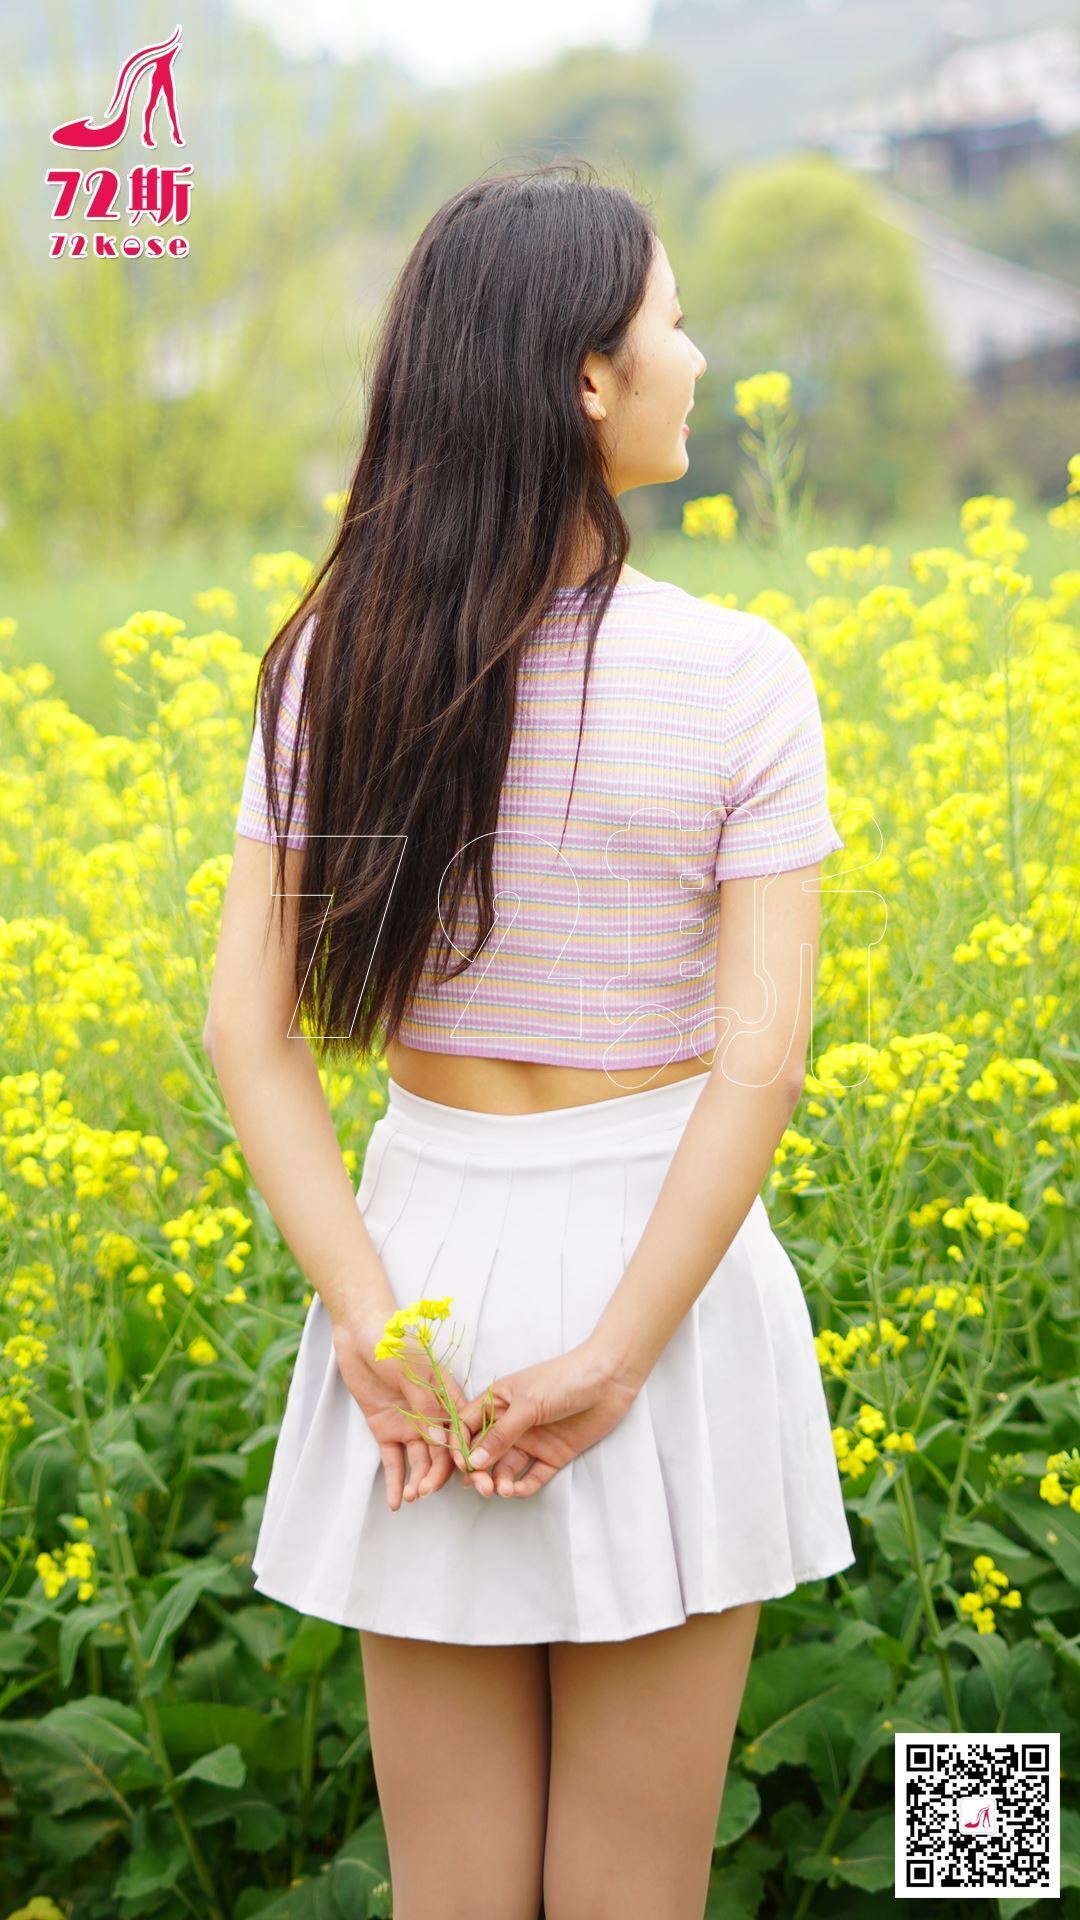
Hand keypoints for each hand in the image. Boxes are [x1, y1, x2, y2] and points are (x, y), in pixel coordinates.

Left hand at [332, 1308, 470, 1511]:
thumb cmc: (394, 1342)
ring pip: (420, 1460)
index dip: (467, 1455)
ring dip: (418, 1480)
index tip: (470, 1477)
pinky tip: (396, 1501)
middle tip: (430, 1493)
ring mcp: (410, 1424)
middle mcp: (433, 1415)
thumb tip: (441, 1443)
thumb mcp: (414, 1371)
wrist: (360, 1331)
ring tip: (411, 1496)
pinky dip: (395, 1481)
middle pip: (443, 1452)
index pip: (463, 1432)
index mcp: (448, 1398)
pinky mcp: (386, 1430)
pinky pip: (394, 1461)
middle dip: (441, 1475)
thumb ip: (426, 1407)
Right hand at [451, 1340, 639, 1499]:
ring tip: (503, 1490)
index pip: (467, 1427)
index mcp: (498, 1402)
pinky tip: (519, 1490)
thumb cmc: (563, 1380)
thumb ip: (501, 1434)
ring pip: (506, 1468)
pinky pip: (532, 1476)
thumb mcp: (527, 1403)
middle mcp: (511, 1424)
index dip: (460, 1447)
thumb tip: (474, 1461)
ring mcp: (532, 1440)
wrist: (608, 1380)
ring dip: (500, 1482)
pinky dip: (523, 1486)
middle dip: (479, 1472)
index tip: (462, 1465)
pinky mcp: (552, 1455)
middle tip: (482, 1487)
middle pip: (484, 1453)